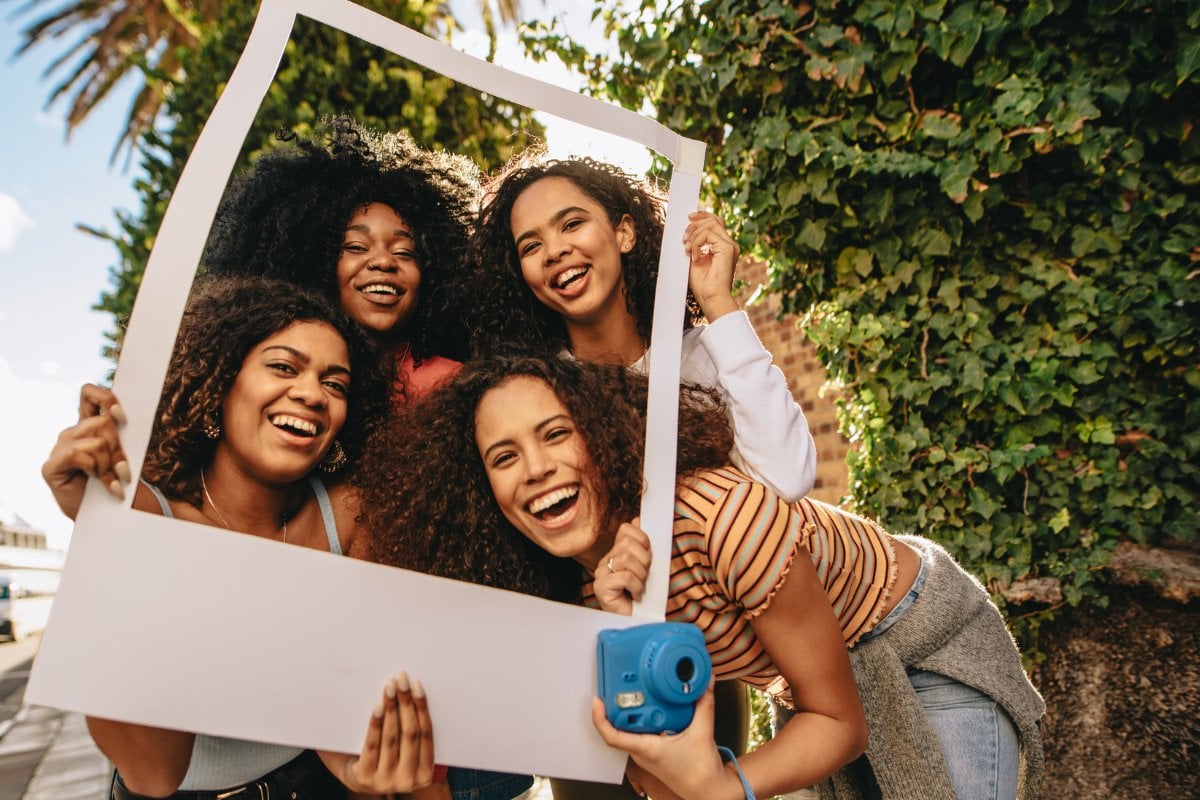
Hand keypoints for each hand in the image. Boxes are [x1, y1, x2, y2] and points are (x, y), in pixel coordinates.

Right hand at [41, 384, 129, 518]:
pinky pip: (77, 453)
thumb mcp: (121, 455)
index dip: (106, 397)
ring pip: (96, 441)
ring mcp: (59, 448)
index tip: (122, 416)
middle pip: (103, 422)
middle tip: (122, 470)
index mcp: (88, 426)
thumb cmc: (114, 483)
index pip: (89, 393)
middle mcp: (72, 433)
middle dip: (119, 448)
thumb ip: (118, 435)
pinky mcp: (51, 466)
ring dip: (110, 465)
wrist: (103, 515)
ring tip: (111, 480)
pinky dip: (94, 469)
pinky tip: (99, 482)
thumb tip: (119, 414)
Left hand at [336, 672, 435, 794]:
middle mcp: (407, 780)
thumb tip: (415, 693)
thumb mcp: (407, 754)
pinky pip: (372, 744)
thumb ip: (414, 734)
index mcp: (425, 774)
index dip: (422, 707)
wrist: (357, 779)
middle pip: (410, 733)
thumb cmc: (386, 759)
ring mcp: (385, 780)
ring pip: (392, 737)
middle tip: (402, 679)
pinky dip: (376, 723)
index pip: (427, 734)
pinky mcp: (365, 777)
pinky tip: (378, 706)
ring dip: (392, 707)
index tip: (417, 685)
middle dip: (406, 702)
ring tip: (390, 687)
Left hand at [592, 685, 741, 799]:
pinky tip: (655, 705)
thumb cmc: (699, 774)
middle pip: (620, 725)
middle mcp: (642, 750)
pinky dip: (648, 716)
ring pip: (632, 727)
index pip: (612, 735)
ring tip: (636, 691)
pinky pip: (644, 730)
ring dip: (634, 709)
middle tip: (619, 685)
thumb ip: (704, 706)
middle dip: (618, 703)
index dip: (600, 717)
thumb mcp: (703, 734)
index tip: (597, 700)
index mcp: (646, 749)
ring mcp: (647, 751)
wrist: (707, 791)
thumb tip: (704, 685)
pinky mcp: (655, 750)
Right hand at [593, 519, 651, 615]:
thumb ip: (642, 544)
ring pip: (628, 560)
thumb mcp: (646, 566)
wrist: (637, 622)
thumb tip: (638, 519)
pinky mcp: (601, 587)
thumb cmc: (642, 596)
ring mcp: (601, 574)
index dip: (643, 540)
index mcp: (614, 552)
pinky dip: (636, 586)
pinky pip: (625, 576)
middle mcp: (605, 561)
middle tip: (644, 577)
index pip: (627, 530)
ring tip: (639, 588)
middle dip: (645, 562)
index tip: (648, 556)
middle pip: (629, 545)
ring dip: (641, 577)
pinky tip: (635, 595)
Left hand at [683, 211, 740, 321]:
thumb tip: (688, 230)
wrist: (711, 299)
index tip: (689, 217)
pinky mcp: (728, 249)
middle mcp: (729, 244)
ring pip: (710, 225)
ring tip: (687, 250)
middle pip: (713, 219)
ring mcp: (730, 246)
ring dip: (693, 236)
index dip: (703, 215)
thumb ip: (695, 244)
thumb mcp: (695, 258)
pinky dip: (697, 243)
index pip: (716, 222)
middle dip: (694, 225)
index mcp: (723, 246)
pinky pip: (708, 235)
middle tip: (684, 240)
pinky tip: (695, 257)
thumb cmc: (703, 285)